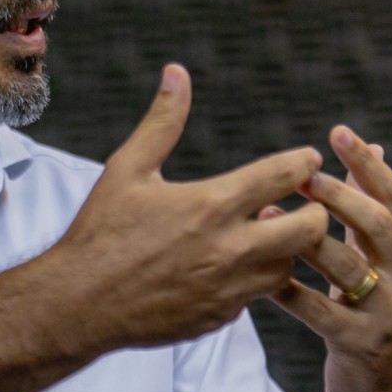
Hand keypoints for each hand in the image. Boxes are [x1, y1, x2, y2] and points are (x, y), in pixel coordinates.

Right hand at [52, 64, 329, 351]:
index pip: (283, 176)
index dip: (303, 163)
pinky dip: (250, 280)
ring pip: (289, 266)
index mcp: (212, 204)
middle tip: (298, 203)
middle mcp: (230, 248)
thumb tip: (177, 73)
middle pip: (311, 229)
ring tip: (261, 235)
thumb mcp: (127, 169)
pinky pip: (255, 297)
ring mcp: (228, 288)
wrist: (78, 304)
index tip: (307, 160)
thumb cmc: (100, 232)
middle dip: (313, 211)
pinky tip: (227, 268)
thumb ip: (162, 122)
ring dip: (283, 249)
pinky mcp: (220, 317)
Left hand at [264, 126, 391, 391]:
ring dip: (306, 238)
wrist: (382, 391)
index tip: (338, 132)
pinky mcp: (360, 343)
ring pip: (348, 266)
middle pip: (377, 225)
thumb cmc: (370, 312)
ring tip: (268, 216)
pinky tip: (260, 275)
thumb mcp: (378, 260)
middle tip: (303, 175)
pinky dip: (288, 291)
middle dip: (340, 197)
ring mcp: (387, 311)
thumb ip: (369, 211)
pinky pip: (319, 311)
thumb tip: (370, 152)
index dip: (367, 163)